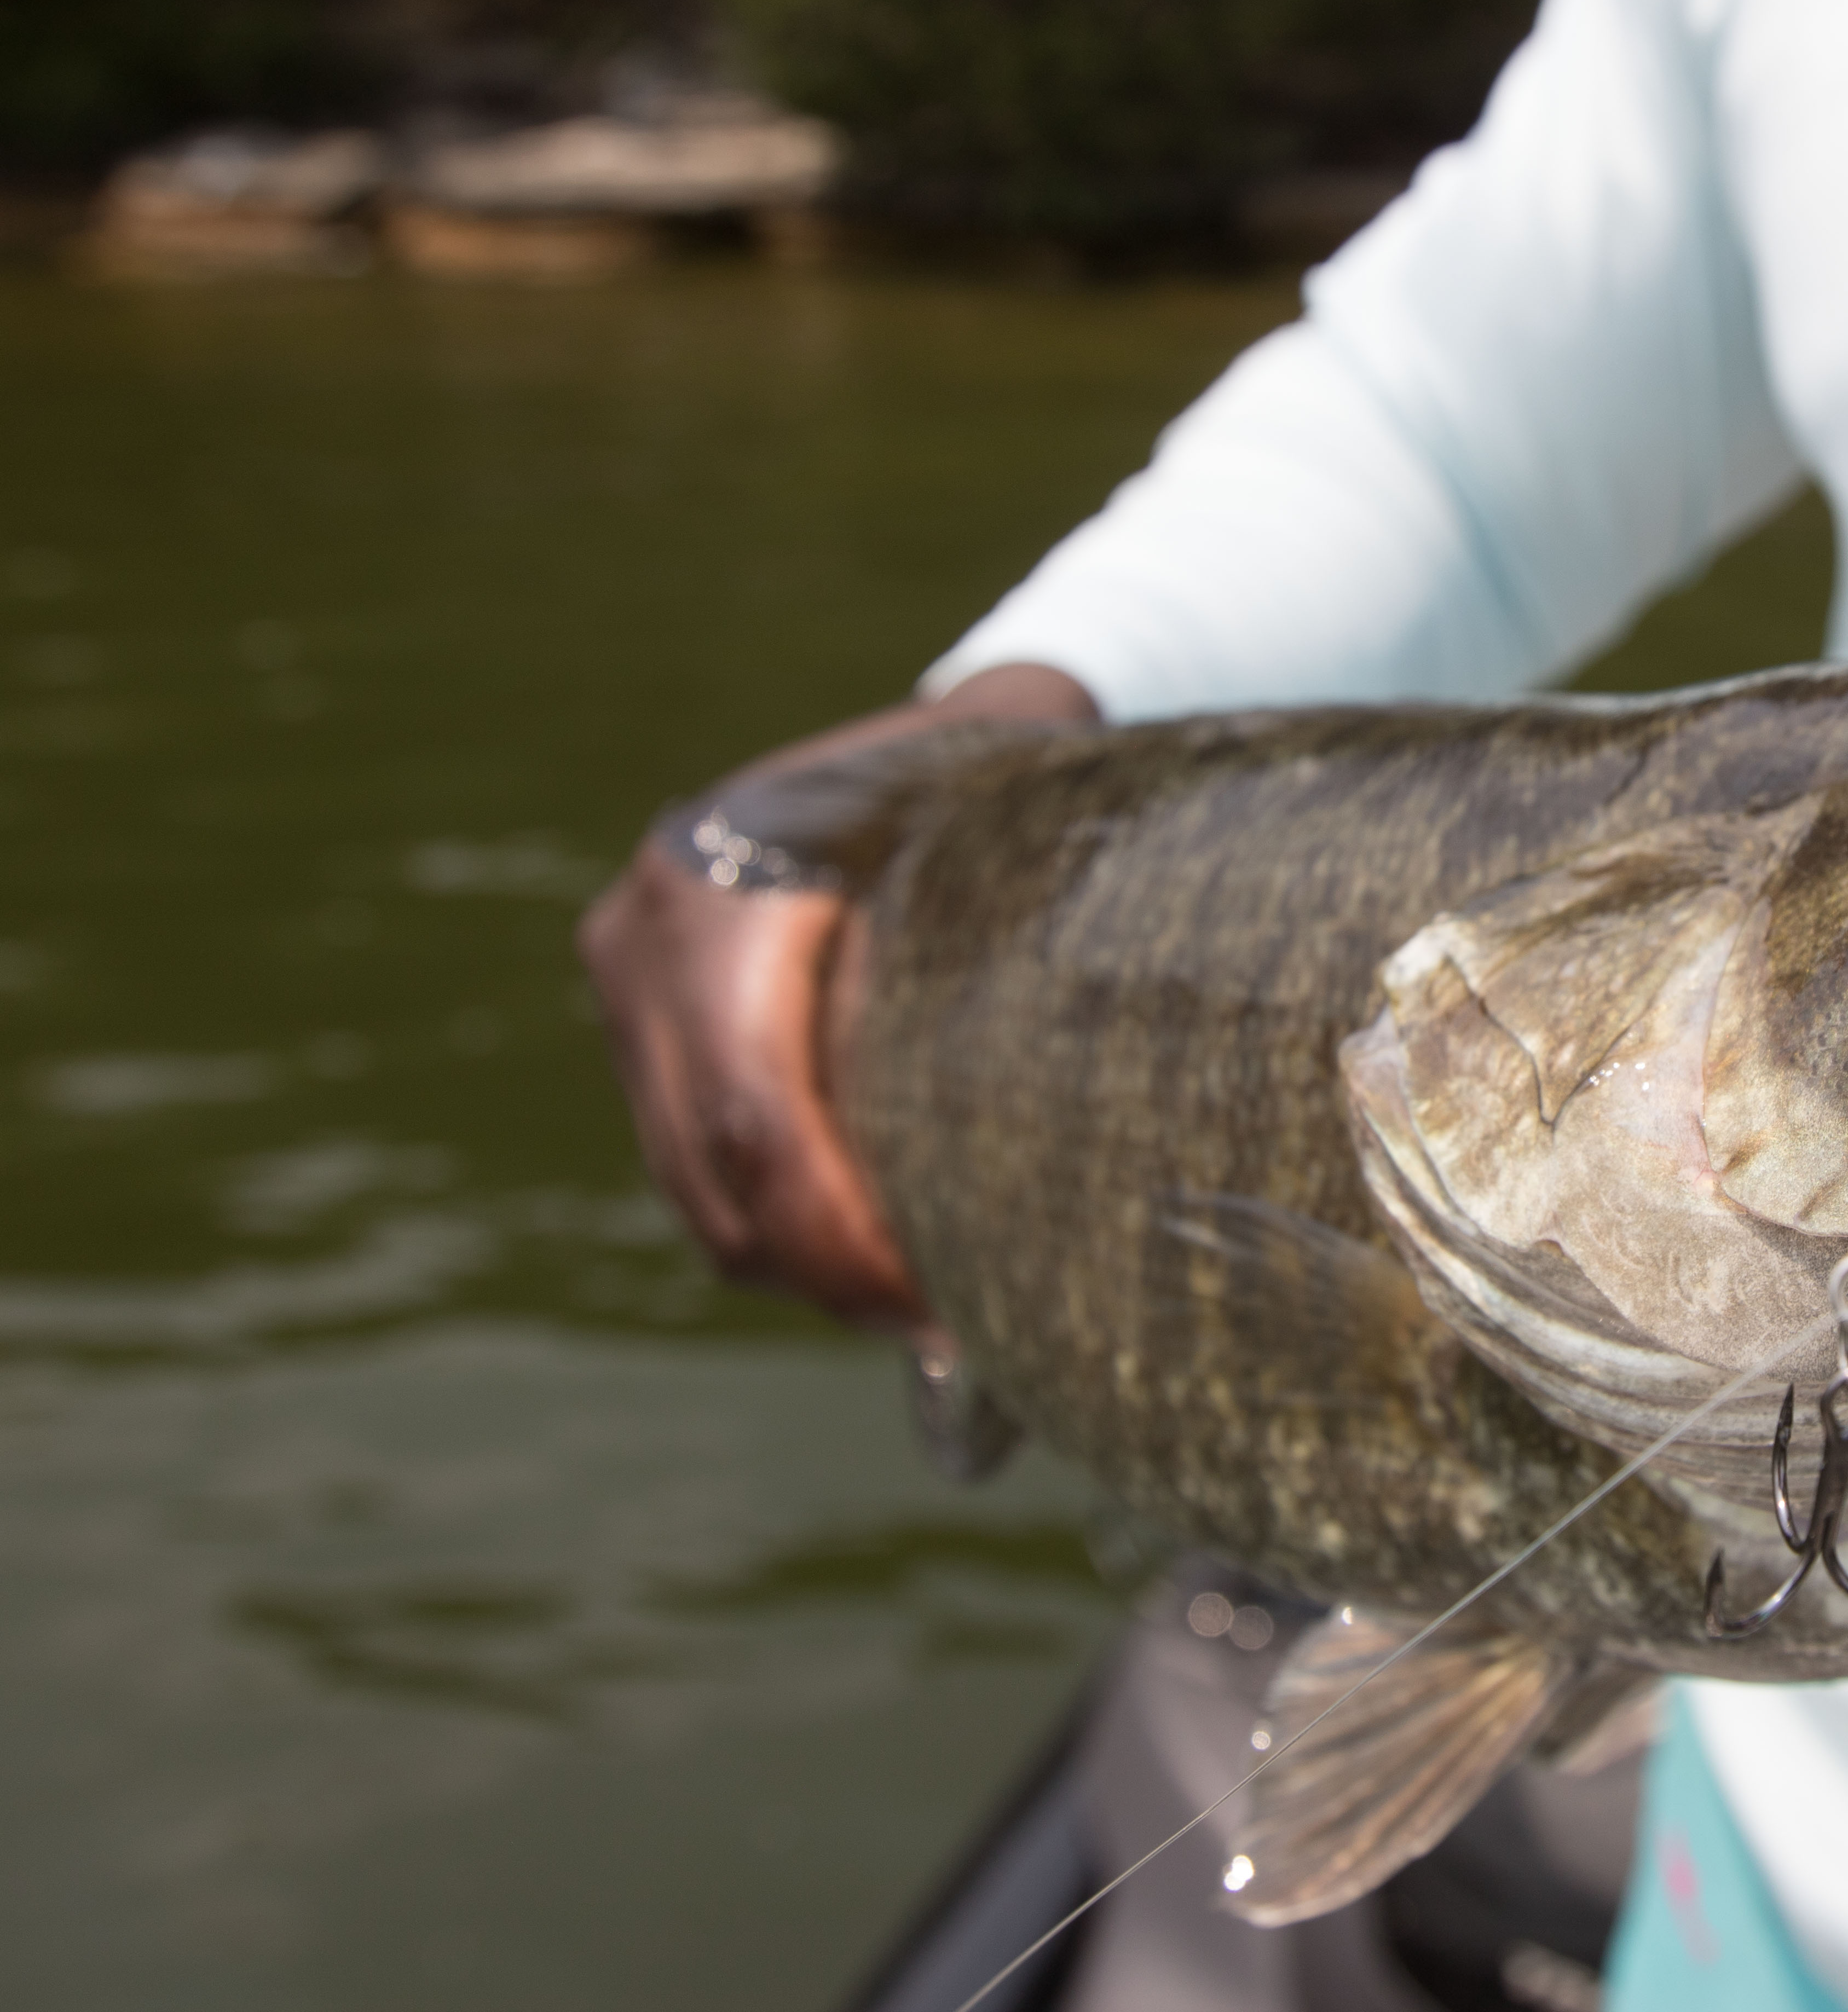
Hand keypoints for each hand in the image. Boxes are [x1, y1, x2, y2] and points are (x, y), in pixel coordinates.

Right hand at [576, 662, 1097, 1331]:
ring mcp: (626, 988)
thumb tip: (989, 1200)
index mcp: (714, 895)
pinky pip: (694, 1166)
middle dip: (824, 1271)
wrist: (921, 750)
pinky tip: (869, 1256)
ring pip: (695, 1189)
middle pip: (712, 1171)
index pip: (754, 1116)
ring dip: (800, 1266)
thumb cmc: (982, 802)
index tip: (930, 1302)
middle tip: (937, 1329)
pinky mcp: (643, 1030)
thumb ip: (970, 1000)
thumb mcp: (982, 865)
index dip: (836, 1231)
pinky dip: (778, 1225)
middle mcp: (642, 941)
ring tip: (914, 1308)